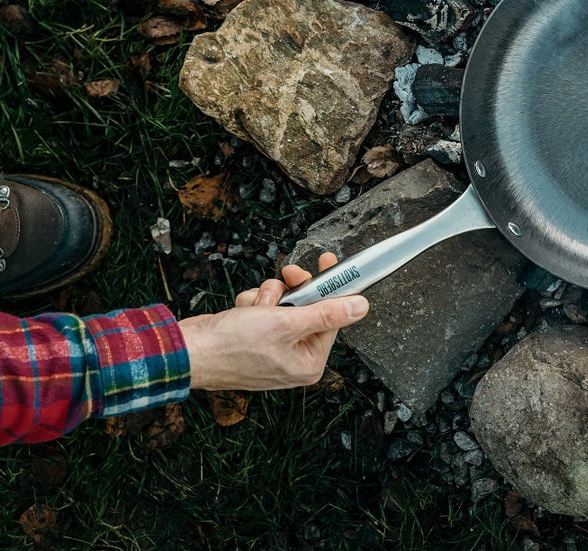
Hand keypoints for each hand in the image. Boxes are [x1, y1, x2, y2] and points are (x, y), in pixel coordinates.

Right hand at [178, 252, 368, 390]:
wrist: (187, 350)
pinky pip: (265, 309)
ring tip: (254, 307)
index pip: (333, 317)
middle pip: (309, 308)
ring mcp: (274, 348)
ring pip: (284, 303)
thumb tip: (361, 307)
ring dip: (268, 297)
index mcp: (308, 363)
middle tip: (289, 275)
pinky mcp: (256, 337)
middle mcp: (294, 358)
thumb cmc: (231, 345)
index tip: (329, 262)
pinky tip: (241, 311)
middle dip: (293, 291)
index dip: (330, 287)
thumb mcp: (286, 323)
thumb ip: (326, 314)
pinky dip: (253, 304)